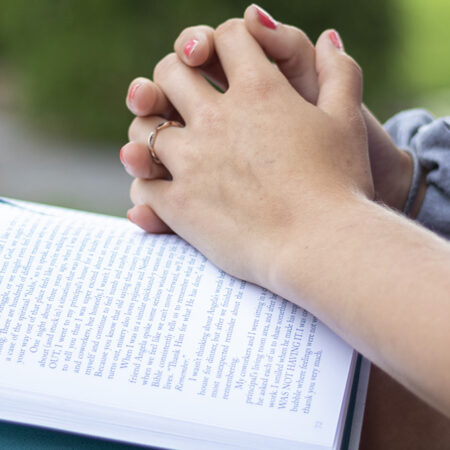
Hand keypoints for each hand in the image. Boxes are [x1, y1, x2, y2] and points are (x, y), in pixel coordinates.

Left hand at [121, 5, 413, 233]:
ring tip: (167, 143)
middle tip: (183, 93)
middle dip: (174, 75)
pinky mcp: (179, 204)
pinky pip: (143, 185)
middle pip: (170, 72)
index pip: (226, 37)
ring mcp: (191, 161)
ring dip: (151, 130)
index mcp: (259, 91)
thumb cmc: (339, 185)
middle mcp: (216, 119)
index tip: (227, 57)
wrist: (319, 245)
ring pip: (144, 127)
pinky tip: (161, 186)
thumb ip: (339, 72)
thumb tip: (329, 37)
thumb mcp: (348, 121)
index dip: (225, 40)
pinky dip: (147, 183)